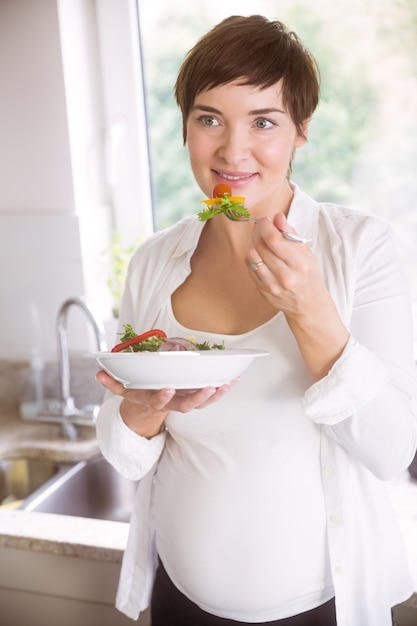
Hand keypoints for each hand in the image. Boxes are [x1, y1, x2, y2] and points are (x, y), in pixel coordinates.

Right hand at [96, 370, 238, 436]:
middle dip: (198, 398)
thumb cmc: (138, 394)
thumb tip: (99, 373)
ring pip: (201, 403)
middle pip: (186, 405)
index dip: (163, 396)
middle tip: (209, 388)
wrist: (147, 411)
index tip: (168, 388)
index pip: (158, 401)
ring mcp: (183, 403)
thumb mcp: (124, 390)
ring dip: (215, 395)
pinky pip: (210, 397)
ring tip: (227, 383)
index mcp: (154, 400)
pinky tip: (233, 379)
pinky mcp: (194, 399)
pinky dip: (222, 390)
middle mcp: (171, 404)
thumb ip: (113, 382)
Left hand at [247, 213, 348, 379]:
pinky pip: (249, 267)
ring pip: (252, 256)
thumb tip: (277, 217)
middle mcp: (284, 276)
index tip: (265, 220)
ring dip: (252, 243)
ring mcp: (271, 285)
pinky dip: (251, 256)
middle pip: (261, 246)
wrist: (308, 304)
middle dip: (258, 231)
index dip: (265, 226)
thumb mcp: (307, 253)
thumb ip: (291, 233)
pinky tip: (258, 252)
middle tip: (261, 226)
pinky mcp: (262, 290)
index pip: (274, 240)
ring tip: (258, 238)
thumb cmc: (308, 275)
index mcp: (299, 264)